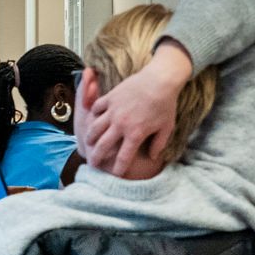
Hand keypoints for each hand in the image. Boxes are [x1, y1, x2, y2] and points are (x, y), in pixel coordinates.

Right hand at [81, 42, 192, 176]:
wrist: (160, 79)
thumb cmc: (166, 104)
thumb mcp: (166, 127)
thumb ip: (158, 144)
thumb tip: (152, 157)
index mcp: (135, 134)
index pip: (123, 157)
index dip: (118, 168)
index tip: (115, 174)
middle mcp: (121, 125)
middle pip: (103, 146)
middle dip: (96, 157)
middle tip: (92, 164)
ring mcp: (113, 111)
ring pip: (94, 128)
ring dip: (90, 138)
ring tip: (88, 143)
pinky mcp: (109, 98)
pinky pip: (96, 108)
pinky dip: (93, 115)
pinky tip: (93, 119)